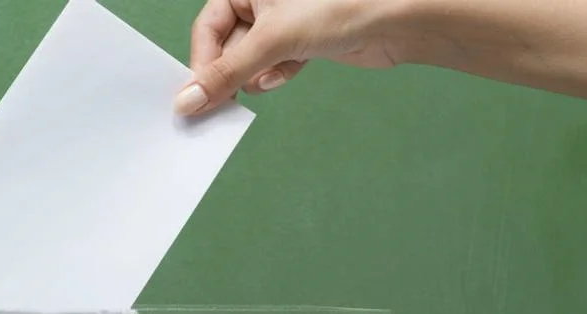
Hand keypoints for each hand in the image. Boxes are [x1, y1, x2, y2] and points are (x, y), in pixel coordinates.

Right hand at [174, 0, 408, 114]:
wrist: (398, 19)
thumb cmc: (340, 5)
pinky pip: (272, 64)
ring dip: (252, 76)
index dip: (201, 64)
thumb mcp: (272, 40)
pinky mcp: (301, 40)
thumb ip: (227, 72)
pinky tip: (280, 78)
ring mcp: (282, 20)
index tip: (193, 99)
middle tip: (217, 105)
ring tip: (261, 82)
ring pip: (249, 58)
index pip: (207, 29)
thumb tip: (188, 101)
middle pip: (226, 45)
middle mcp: (260, 0)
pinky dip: (274, 75)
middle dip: (227, 74)